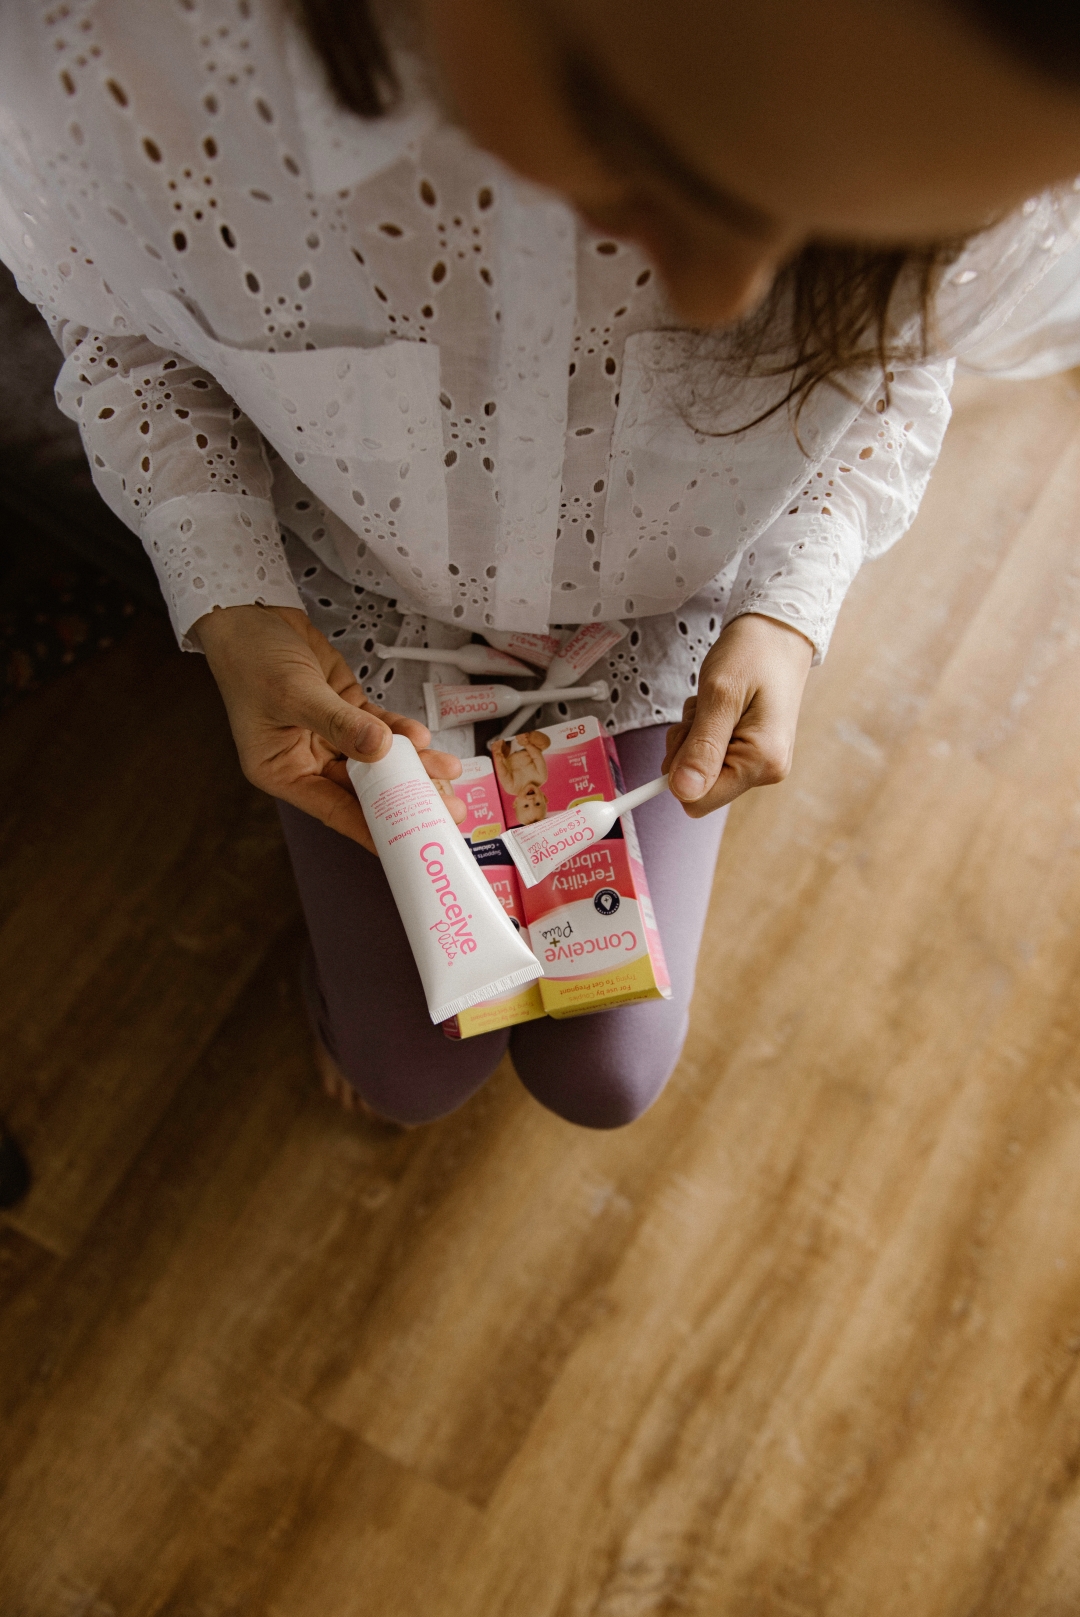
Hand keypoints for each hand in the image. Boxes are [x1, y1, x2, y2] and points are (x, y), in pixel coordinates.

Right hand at [192, 604, 463, 852]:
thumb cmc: (250, 657)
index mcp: (281, 771)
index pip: (335, 810)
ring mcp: (326, 736)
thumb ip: (340, 722)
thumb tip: (380, 748)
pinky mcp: (343, 711)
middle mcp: (304, 760)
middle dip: (405, 798)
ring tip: (448, 771)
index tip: (409, 844)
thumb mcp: (293, 692)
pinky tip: (423, 738)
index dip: (374, 829)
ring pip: (376, 761)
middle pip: (362, 789)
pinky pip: (378, 728)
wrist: (249, 613)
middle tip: (445, 809)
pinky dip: (401, 734)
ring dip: (412, 765)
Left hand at [663, 613, 813, 817]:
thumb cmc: (752, 655)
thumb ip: (701, 748)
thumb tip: (683, 793)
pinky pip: (709, 755)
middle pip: (697, 786)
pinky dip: (702, 730)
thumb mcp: (719, 696)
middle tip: (702, 711)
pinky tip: (719, 707)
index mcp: (762, 762)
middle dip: (687, 749)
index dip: (679, 773)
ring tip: (714, 704)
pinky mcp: (751, 752)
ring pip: (698, 769)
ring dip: (693, 736)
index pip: (699, 801)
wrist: (777, 633)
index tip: (684, 734)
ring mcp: (759, 762)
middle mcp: (766, 770)